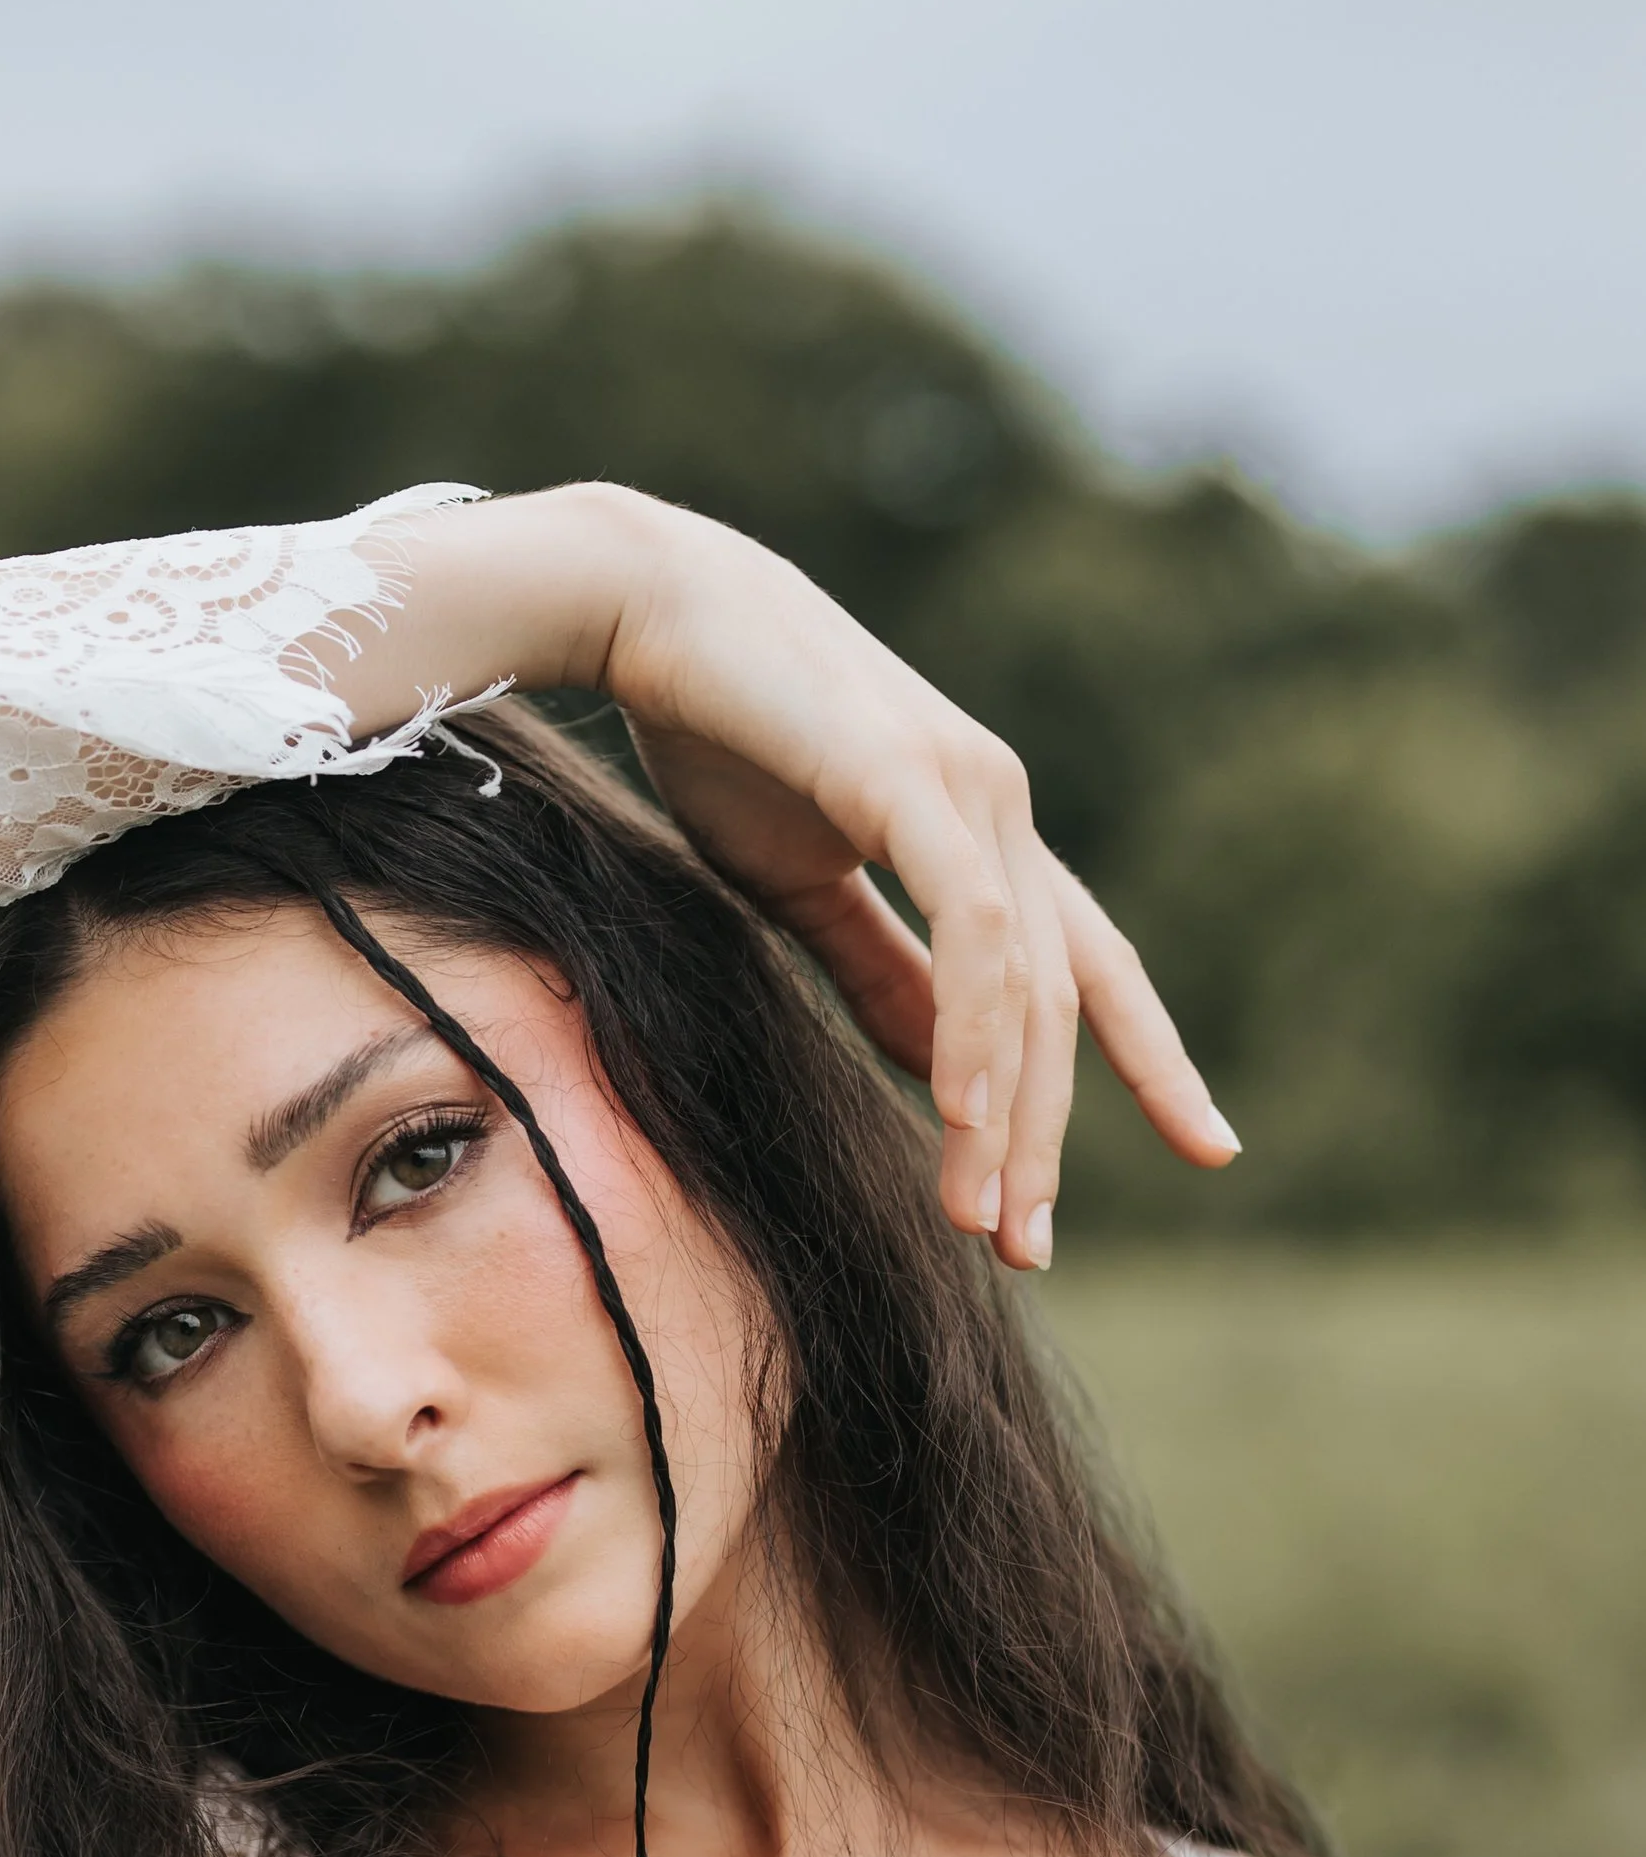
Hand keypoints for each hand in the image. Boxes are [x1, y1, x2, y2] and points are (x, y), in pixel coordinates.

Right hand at [333, 485, 1236, 1270]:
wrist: (649, 608)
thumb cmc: (720, 735)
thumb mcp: (804, 884)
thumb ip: (877, 971)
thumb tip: (940, 1070)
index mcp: (985, 835)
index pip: (1090, 968)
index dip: (1152, 1060)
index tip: (1207, 1145)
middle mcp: (1000, 810)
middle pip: (1061, 1004)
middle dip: (1046, 1135)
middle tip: (1025, 1248)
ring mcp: (969, 791)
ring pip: (1025, 985)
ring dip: (1006, 1113)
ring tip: (980, 1217)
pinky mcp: (914, 782)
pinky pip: (972, 927)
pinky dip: (975, 1027)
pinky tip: (963, 1111)